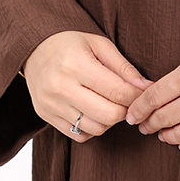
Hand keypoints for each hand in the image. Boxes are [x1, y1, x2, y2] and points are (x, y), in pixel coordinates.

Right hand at [22, 31, 150, 141]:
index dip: (137, 96)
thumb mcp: (99, 45)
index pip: (118, 92)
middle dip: (125, 110)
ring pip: (96, 129)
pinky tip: (93, 111)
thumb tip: (146, 88)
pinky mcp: (46, 116)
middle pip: (109, 115)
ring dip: (110, 120)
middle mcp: (60, 86)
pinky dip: (93, 128)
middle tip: (126, 100)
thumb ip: (124, 67)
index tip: (142, 93)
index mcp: (75, 64)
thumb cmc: (71, 45)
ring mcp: (51, 104)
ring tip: (109, 104)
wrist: (33, 49)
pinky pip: (80, 136)